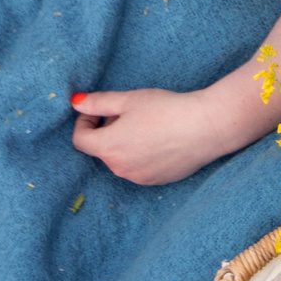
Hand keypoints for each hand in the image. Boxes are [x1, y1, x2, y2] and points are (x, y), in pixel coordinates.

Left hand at [70, 88, 241, 185]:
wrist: (205, 128)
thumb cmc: (166, 110)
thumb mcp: (129, 99)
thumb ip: (98, 102)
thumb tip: (76, 103)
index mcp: (109, 148)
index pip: (80, 140)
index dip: (84, 121)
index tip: (100, 109)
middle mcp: (120, 168)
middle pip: (102, 149)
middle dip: (107, 130)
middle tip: (129, 112)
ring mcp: (138, 178)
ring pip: (121, 159)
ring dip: (124, 143)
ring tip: (147, 124)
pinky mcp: (156, 181)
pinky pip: (138, 167)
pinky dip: (140, 154)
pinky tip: (160, 138)